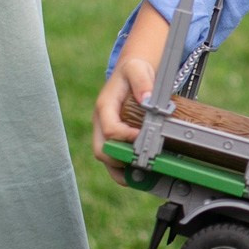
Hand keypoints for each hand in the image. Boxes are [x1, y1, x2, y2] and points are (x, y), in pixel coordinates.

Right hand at [93, 58, 155, 184]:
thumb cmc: (134, 71)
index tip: (143, 139)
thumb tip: (146, 100)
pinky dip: (125, 171)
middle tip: (143, 165)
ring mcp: (105, 133)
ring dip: (122, 172)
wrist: (131, 73)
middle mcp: (101, 123)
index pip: (110, 129)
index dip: (125, 138)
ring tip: (143, 179)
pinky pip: (114, 160)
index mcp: (104, 107)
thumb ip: (142, 81)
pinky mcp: (113, 140)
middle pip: (102, 150)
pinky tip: (143, 177)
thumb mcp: (138, 69)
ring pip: (106, 160)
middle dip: (120, 160)